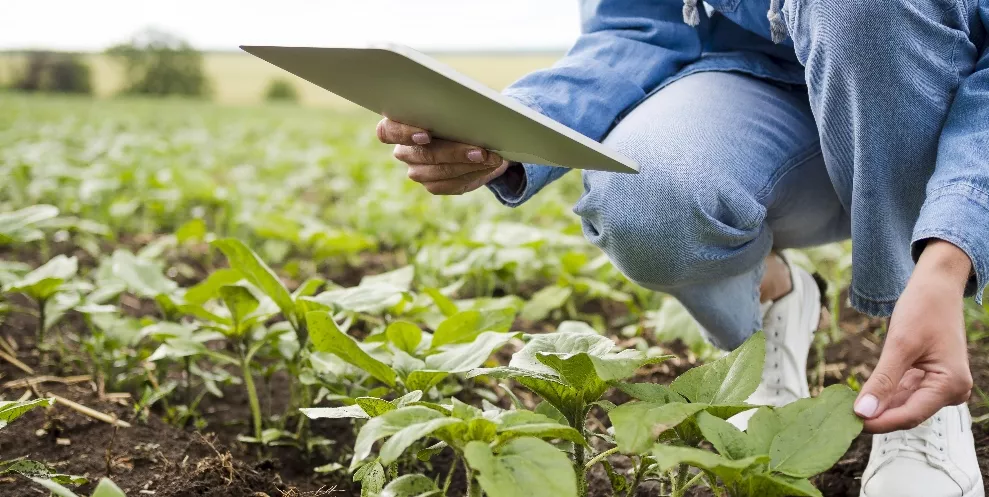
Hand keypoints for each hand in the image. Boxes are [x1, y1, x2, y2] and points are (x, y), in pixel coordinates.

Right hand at [376, 119, 511, 194]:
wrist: (474, 138)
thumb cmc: (460, 115)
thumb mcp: (457, 107)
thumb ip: (453, 108)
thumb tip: (472, 109)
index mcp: (399, 125)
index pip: (386, 131)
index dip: (403, 133)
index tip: (427, 134)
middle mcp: (404, 150)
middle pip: (421, 155)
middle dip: (454, 153)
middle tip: (480, 150)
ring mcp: (417, 170)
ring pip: (436, 173)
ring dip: (466, 166)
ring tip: (491, 159)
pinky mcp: (433, 185)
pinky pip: (448, 185)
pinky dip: (471, 175)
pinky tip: (487, 166)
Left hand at [854, 240, 973, 432]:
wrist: (935, 287)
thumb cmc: (924, 308)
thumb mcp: (899, 344)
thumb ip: (883, 381)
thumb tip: (863, 412)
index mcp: (950, 385)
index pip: (910, 415)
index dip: (879, 422)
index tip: (850, 423)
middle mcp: (950, 391)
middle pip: (907, 412)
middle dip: (877, 414)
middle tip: (842, 416)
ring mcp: (940, 386)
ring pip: (903, 404)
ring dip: (878, 405)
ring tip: (847, 407)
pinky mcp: (929, 379)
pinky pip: (904, 393)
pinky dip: (884, 394)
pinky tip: (863, 394)